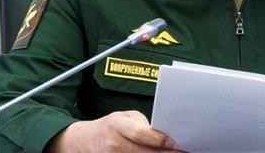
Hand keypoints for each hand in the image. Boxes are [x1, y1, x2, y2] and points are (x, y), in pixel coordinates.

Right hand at [46, 110, 182, 152]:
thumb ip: (142, 124)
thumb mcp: (123, 117)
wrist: (81, 142)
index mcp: (118, 126)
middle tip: (183, 152)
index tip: (177, 143)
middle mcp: (114, 145)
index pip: (143, 135)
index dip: (162, 141)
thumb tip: (163, 134)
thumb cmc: (108, 126)